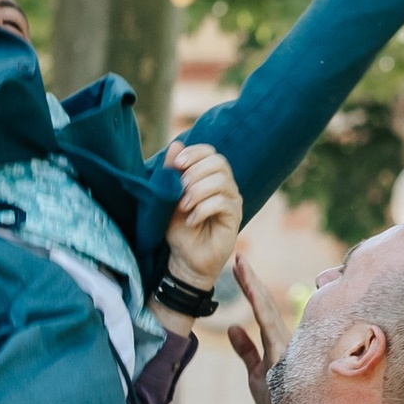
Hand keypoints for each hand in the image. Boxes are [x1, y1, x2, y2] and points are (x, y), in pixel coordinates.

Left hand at [160, 138, 239, 303]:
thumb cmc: (178, 230)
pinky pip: (222, 203)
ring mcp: (232, 201)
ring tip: (183, 208)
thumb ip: (171, 173)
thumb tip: (176, 144)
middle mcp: (225, 185)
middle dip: (194, 173)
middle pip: (218, 162)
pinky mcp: (235, 217)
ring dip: (197, 192)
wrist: (185, 259)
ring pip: (221, 181)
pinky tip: (192, 220)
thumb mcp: (169, 198)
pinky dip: (202, 209)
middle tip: (179, 192)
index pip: (210, 152)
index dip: (194, 153)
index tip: (178, 164)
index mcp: (210, 177)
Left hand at [225, 241, 293, 403]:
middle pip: (264, 303)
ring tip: (239, 265)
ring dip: (252, 286)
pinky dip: (260, 307)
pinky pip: (269, 326)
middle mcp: (284, 338)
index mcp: (277, 342)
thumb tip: (232, 327)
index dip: (250, 287)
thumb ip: (246, 350)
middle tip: (237, 255)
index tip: (238, 266)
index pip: (262, 309)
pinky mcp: (283, 355)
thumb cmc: (281, 402)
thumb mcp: (256, 374)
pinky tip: (251, 291)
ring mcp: (285, 345)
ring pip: (266, 310)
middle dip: (249, 279)